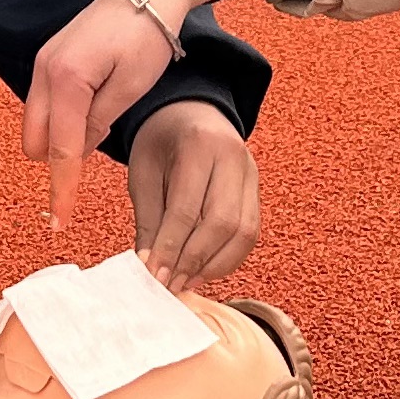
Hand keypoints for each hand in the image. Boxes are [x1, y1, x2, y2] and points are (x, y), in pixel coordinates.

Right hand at [20, 0, 215, 216]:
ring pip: (36, 124)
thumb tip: (74, 154)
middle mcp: (44, 71)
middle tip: (100, 150)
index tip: (59, 223)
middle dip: (58, 160)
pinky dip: (62, 118)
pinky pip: (44, 104)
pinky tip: (93, 108)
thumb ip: (99, 124)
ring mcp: (42, 63)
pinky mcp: (49, 59)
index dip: (62, 190)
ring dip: (60, 138)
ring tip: (105, 118)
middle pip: (35, 142)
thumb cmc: (147, 35)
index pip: (60, 151)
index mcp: (66, 80)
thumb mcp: (131, 87)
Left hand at [122, 100, 259, 291]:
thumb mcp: (143, 174)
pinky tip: (203, 270)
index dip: (171, 247)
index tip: (154, 276)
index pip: (188, 208)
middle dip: (195, 260)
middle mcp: (234, 158)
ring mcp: (251, 175)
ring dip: (214, 265)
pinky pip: (250, 234)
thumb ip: (148, 220)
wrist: (189, 114)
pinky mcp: (257, 192)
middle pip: (223, 222)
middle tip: (170, 284)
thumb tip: (150, 268)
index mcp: (200, 145)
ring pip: (244, 233)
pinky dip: (228, 258)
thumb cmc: (160, 143)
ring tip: (186, 281)